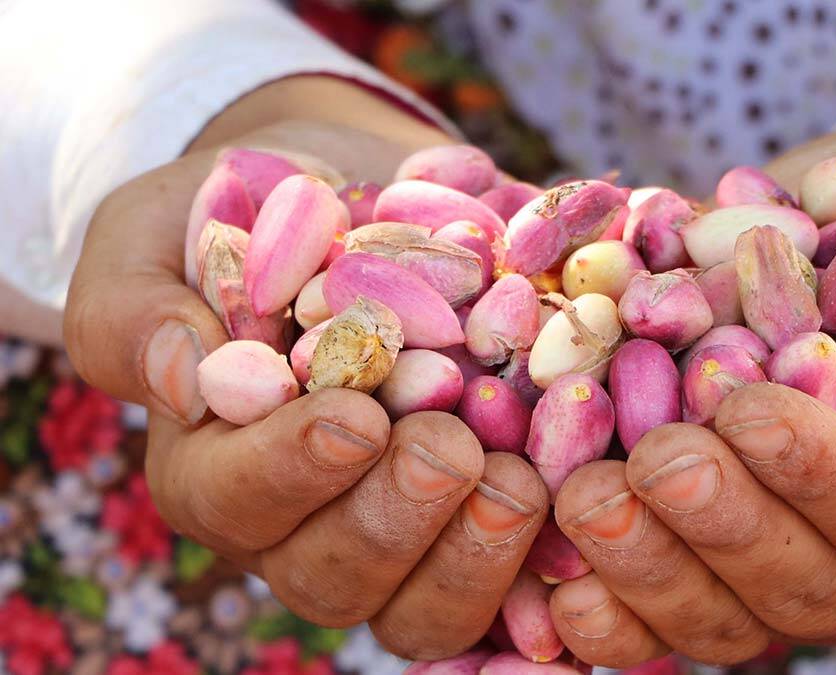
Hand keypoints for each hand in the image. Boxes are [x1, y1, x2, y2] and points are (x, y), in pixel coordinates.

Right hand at [64, 78, 549, 659]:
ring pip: (423, 606)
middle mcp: (301, 523)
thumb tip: (179, 375)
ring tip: (520, 480)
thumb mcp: (164, 229)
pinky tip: (581, 513)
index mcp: (214, 463)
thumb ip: (139, 302)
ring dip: (474, 557)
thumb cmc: (250, 212)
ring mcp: (396, 537)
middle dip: (397, 518)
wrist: (359, 200)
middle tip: (451, 449)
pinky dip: (548, 566)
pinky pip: (512, 591)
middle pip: (335, 574)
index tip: (354, 417)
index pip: (236, 497)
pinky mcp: (476, 528)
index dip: (293, 469)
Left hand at [542, 103, 835, 666]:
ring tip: (584, 498)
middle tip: (652, 462)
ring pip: (723, 614)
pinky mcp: (714, 567)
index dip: (823, 475)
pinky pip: (663, 616)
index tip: (748, 410)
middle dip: (720, 526)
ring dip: (647, 568)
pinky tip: (553, 587)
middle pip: (801, 582)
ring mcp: (790, 576)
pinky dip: (609, 613)